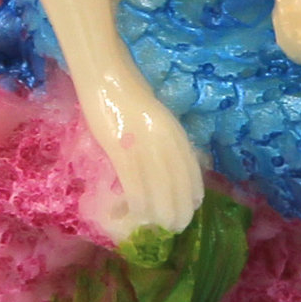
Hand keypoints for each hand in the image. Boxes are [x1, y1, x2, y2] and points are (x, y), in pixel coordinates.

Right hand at [88, 71, 204, 234]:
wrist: (106, 75)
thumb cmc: (127, 92)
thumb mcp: (154, 116)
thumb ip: (163, 137)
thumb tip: (166, 162)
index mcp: (173, 130)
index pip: (189, 166)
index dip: (193, 189)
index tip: (194, 206)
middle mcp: (164, 139)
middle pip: (176, 180)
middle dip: (179, 206)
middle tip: (177, 226)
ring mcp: (143, 144)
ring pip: (158, 185)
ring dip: (161, 210)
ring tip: (160, 226)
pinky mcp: (120, 147)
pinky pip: (133, 180)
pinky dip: (138, 200)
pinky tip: (138, 213)